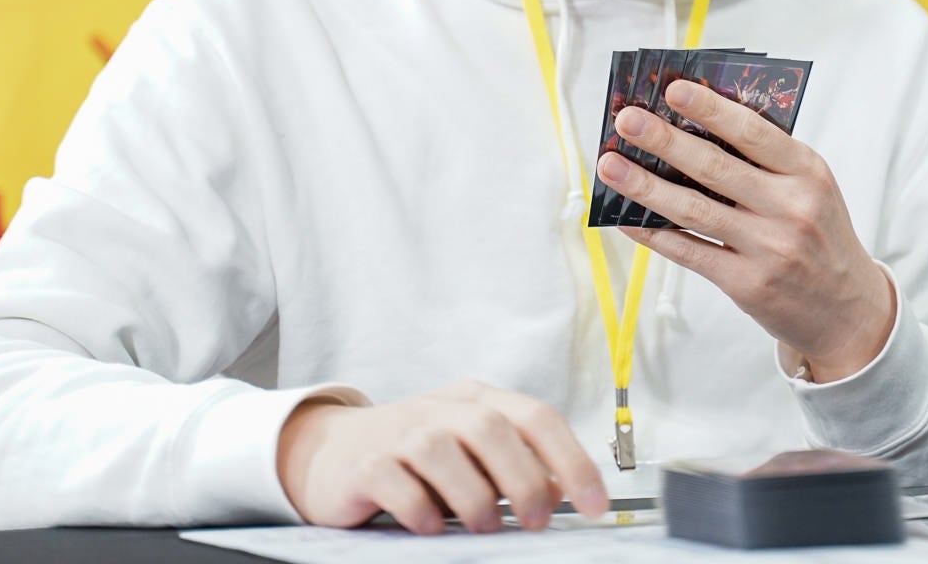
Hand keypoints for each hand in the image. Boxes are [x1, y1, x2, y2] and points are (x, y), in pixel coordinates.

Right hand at [276, 380, 607, 533]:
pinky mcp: (365, 463)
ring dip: (475, 498)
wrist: (330, 453)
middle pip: (492, 429)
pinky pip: (398, 484)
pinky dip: (422, 511)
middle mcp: (441, 408)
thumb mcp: (470, 454)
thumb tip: (563, 490)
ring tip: (484, 527)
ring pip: (444, 452)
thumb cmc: (415, 456)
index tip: (596, 503)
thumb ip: (514, 465)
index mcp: (476, 400)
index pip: (536, 417)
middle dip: (524, 481)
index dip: (572, 459)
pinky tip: (432, 526)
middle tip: (535, 521)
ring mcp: (400, 432)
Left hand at [597, 80, 894, 380]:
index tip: (672, 89)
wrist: (849, 311)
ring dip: (645, 186)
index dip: (710, 109)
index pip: (753, 132)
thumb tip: (695, 126)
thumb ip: (768, 161)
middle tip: (626, 120)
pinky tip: (628, 218)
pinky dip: (654, 233)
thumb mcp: (813, 189)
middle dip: (664, 140)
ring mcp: (768, 249)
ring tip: (611, 165)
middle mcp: (790, 208)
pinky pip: (690, 252)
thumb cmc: (821, 236)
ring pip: (694, 211)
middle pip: (715, 168)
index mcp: (808, 173)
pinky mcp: (747, 284)